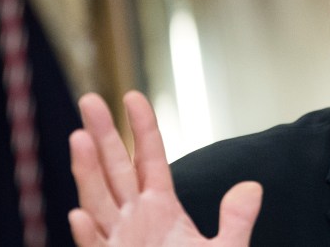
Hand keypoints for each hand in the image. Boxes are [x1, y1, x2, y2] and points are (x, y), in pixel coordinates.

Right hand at [68, 91, 262, 245]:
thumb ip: (236, 221)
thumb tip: (251, 186)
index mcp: (161, 208)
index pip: (150, 158)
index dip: (142, 128)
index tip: (133, 97)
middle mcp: (135, 220)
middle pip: (116, 170)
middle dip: (103, 135)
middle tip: (90, 99)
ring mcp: (119, 243)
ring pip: (98, 201)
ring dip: (88, 173)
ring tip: (79, 139)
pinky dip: (88, 234)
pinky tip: (78, 214)